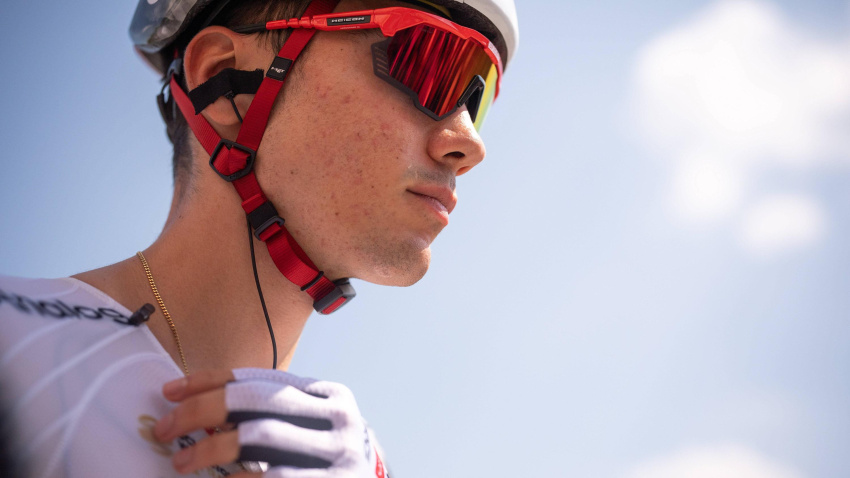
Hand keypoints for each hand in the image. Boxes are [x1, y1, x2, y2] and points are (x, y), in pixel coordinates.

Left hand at [154, 369, 386, 476]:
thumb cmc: (324, 463)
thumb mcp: (309, 429)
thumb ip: (272, 414)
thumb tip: (200, 408)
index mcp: (328, 395)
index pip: (260, 378)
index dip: (210, 380)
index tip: (170, 391)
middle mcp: (337, 418)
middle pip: (257, 399)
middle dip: (202, 409)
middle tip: (165, 427)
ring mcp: (337, 453)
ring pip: (260, 435)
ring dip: (210, 448)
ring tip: (181, 462)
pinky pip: (271, 477)